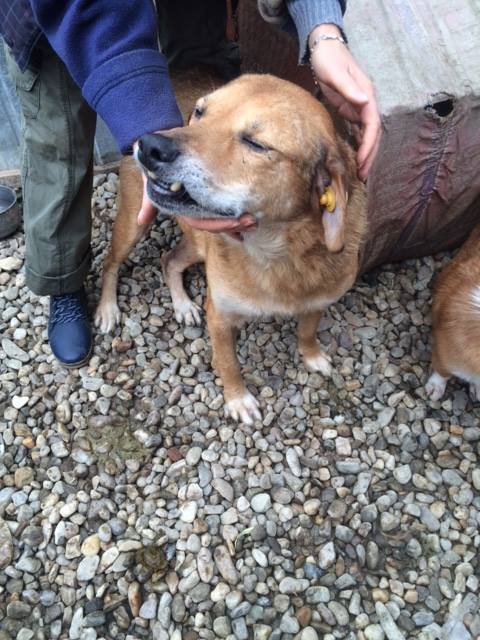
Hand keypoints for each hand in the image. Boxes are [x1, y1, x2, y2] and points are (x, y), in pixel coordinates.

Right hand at [137, 170, 256, 234]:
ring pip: (221, 220)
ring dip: (238, 221)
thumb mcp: (150, 179)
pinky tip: (250, 216)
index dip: (218, 224)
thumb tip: (142, 221)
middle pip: (214, 225)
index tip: (237, 222)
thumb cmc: (156, 159)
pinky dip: (236, 214)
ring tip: (254, 220)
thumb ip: (149, 201)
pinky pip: (224, 209)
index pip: (200, 222)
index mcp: (182, 207)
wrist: (161, 144)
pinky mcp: (208, 195)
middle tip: (252, 221)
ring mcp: (201, 203)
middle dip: (233, 225)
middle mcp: (192, 208)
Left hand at [309, 24, 380, 178]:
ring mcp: (360, 107)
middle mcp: (367, 102)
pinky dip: (359, 145)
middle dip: (369, 155)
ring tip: (361, 173)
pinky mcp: (351, 109)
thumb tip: (364, 101)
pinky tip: (356, 159)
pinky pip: (359, 131)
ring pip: (367, 135)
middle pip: (373, 134)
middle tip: (363, 176)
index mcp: (367, 95)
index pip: (372, 125)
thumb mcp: (336, 73)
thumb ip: (349, 88)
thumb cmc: (329, 60)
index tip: (362, 160)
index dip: (369, 144)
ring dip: (366, 154)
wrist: (325, 49)